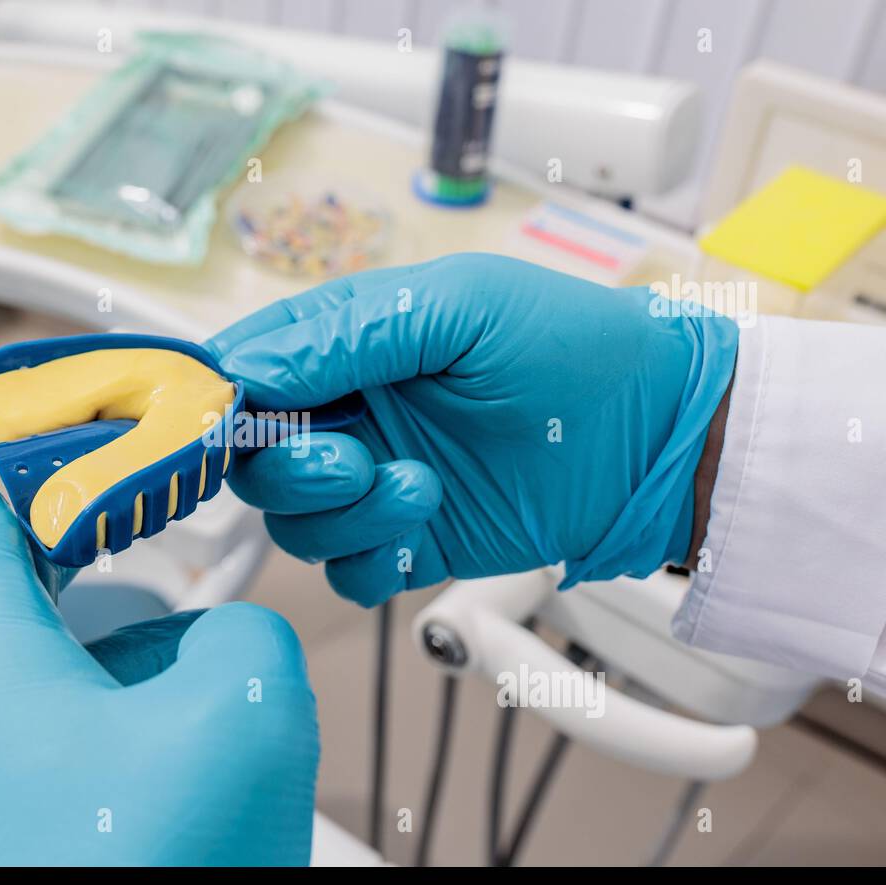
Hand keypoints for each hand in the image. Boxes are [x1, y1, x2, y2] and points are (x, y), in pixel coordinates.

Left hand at [0, 396, 318, 864]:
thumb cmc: (136, 874)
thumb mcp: (235, 713)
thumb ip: (244, 636)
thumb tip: (227, 648)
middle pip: (44, 596)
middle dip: (104, 563)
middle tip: (151, 524)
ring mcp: (11, 785)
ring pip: (95, 682)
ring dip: (163, 679)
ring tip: (228, 727)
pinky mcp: (47, 834)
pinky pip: (107, 752)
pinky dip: (164, 742)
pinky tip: (219, 784)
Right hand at [207, 254, 737, 605]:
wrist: (656, 438)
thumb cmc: (570, 349)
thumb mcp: (457, 307)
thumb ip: (346, 334)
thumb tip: (246, 372)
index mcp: (349, 343)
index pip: (248, 370)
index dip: (228, 401)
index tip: (237, 423)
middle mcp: (351, 413)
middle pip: (256, 461)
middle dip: (291, 470)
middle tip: (353, 460)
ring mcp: (376, 481)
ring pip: (295, 524)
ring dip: (344, 518)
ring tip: (422, 489)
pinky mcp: (409, 542)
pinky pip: (346, 575)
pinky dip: (369, 564)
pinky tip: (420, 535)